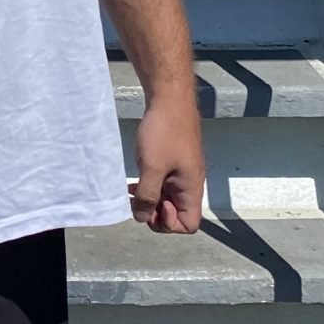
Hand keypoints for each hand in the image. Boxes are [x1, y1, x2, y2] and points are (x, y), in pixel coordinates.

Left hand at [133, 85, 204, 233]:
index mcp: (191, 188)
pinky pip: (162, 184)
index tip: (153, 206)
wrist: (169, 98)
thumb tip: (142, 217)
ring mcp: (181, 172)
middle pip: (177, 215)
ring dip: (149, 200)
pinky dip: (149, 187)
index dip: (168, 224)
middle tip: (138, 200)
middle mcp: (190, 183)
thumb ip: (147, 196)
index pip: (189, 225)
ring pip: (167, 199)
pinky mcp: (172, 162)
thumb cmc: (164, 131)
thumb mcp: (152, 168)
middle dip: (155, 213)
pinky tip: (134, 181)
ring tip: (132, 192)